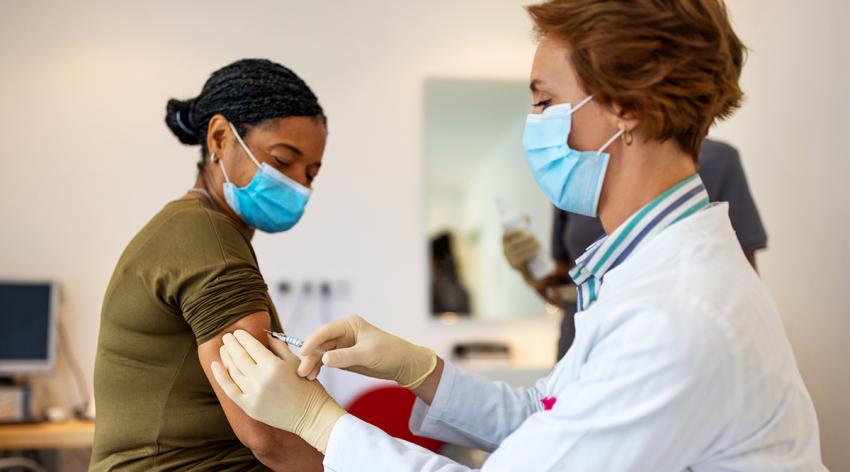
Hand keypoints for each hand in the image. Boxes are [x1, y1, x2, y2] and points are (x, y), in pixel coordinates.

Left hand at [210, 330, 345, 452]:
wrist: (310, 415)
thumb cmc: (307, 387)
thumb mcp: (295, 362)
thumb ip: (279, 347)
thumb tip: (265, 335)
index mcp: (274, 366)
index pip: (252, 346)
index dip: (243, 337)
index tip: (238, 332)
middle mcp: (260, 379)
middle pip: (239, 356)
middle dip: (231, 344)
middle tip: (227, 336)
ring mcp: (252, 394)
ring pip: (233, 371)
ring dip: (226, 357)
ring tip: (224, 349)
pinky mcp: (248, 407)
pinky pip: (229, 389)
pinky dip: (220, 376)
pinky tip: (216, 365)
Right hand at [297, 315, 436, 389]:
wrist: (402, 364)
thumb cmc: (389, 352)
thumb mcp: (368, 354)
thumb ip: (346, 357)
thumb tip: (324, 359)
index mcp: (349, 324)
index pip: (326, 331)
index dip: (313, 341)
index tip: (303, 352)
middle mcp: (343, 333)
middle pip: (321, 344)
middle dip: (310, 356)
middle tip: (301, 370)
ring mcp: (342, 345)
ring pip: (321, 354)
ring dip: (313, 364)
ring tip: (306, 377)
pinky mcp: (343, 357)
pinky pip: (327, 362)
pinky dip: (319, 368)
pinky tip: (313, 376)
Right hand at [502, 228, 541, 272]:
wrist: (526, 267)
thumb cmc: (524, 246)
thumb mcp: (522, 237)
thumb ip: (524, 225)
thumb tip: (527, 216)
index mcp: (504, 241)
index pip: (505, 235)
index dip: (513, 232)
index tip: (523, 230)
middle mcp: (504, 250)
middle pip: (514, 244)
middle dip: (525, 239)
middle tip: (535, 237)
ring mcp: (509, 258)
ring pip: (520, 251)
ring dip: (530, 246)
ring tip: (539, 243)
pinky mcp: (515, 265)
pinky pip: (522, 259)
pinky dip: (530, 254)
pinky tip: (536, 251)